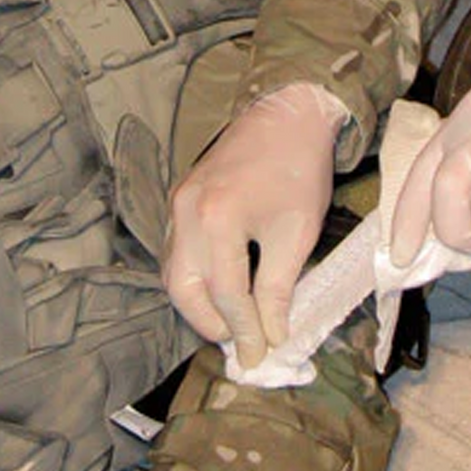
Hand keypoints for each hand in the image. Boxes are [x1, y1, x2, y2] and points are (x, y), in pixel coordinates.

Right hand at [163, 82, 347, 368]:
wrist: (287, 116)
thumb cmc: (298, 170)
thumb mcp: (296, 233)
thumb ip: (278, 287)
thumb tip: (272, 333)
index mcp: (218, 219)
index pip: (226, 294)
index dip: (243, 330)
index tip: (259, 354)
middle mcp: (187, 212)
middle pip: (183, 288)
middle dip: (209, 322)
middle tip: (240, 340)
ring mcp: (177, 203)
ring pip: (172, 271)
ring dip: (197, 302)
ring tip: (231, 320)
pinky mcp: (179, 198)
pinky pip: (174, 250)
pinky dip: (192, 276)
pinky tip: (218, 287)